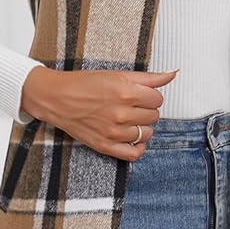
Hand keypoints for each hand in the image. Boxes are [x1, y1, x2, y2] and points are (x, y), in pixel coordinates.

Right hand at [20, 66, 178, 160]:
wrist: (56, 98)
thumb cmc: (84, 83)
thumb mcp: (117, 74)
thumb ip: (148, 78)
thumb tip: (173, 74)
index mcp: (126, 92)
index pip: (158, 99)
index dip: (151, 95)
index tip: (141, 94)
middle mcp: (121, 113)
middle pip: (154, 116)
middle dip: (146, 110)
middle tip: (132, 105)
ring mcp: (113, 132)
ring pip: (147, 134)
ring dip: (142, 127)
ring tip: (129, 119)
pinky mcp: (105, 146)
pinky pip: (134, 154)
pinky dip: (138, 147)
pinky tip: (132, 138)